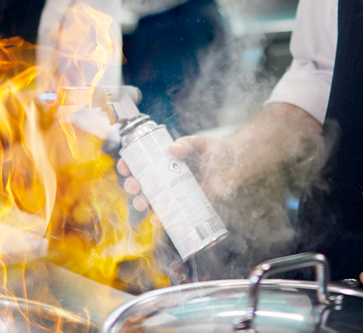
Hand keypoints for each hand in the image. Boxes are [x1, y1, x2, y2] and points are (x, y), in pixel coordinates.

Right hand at [116, 133, 238, 210]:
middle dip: (133, 185)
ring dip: (142, 202)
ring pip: (151, 199)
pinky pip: (169, 213)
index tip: (125, 166)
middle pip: (142, 182)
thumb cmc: (217, 150)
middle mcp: (167, 176)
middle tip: (134, 185)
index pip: (142, 162)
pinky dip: (161, 218)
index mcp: (166, 159)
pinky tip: (156, 219)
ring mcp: (175, 191)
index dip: (129, 165)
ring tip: (142, 202)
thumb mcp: (202, 143)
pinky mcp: (186, 204)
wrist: (237, 165)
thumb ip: (189, 143)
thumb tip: (173, 148)